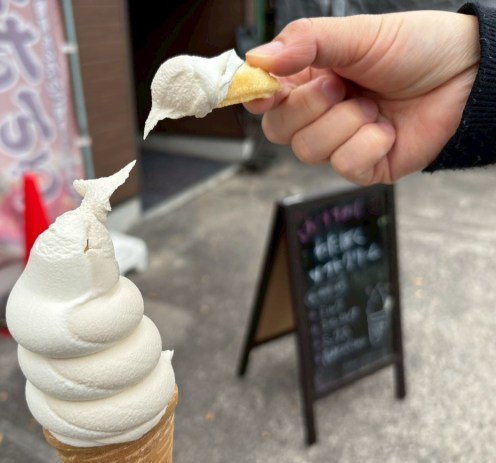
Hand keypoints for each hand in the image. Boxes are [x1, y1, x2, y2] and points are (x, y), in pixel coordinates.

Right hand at [244, 11, 478, 183]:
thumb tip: (257, 60)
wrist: (466, 74)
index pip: (264, 98)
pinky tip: (387, 128)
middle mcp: (319, 113)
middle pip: (278, 130)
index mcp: (308, 79)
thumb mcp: (356, 35)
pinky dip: (368, 144)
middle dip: (309, 108)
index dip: (258, 98)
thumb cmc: (414, 48)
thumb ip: (306, 42)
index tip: (266, 92)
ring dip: (346, 123)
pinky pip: (345, 166)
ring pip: (309, 151)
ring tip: (373, 104)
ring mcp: (340, 142)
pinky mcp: (364, 166)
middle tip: (340, 86)